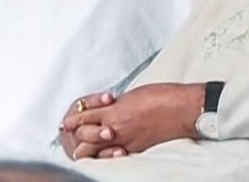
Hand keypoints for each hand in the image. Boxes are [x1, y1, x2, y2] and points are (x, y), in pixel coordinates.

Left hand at [60, 83, 205, 159]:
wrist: (181, 108)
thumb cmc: (163, 96)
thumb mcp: (134, 95)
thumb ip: (119, 104)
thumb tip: (112, 108)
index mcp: (114, 109)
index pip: (85, 116)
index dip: (74, 121)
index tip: (66, 123)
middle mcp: (116, 126)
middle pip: (85, 136)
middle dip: (76, 137)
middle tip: (69, 137)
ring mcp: (125, 139)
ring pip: (96, 149)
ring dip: (88, 148)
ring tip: (81, 150)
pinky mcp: (136, 148)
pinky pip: (114, 153)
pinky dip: (106, 154)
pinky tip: (105, 153)